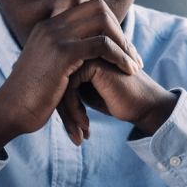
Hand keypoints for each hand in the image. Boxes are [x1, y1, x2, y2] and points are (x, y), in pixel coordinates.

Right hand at [0, 0, 142, 154]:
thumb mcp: (46, 70)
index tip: (122, 48)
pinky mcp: (62, 54)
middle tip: (133, 56)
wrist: (11, 111)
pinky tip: (127, 71)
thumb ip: (61, 58)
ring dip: (124, 44)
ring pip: (103, 24)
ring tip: (133, 66)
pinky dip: (119, 56)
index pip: (88, 8)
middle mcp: (51, 26)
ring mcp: (55, 37)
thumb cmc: (30, 98)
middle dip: (120, 31)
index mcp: (48, 27)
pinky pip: (101, 45)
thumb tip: (78, 59)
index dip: (110, 25)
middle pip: (99, 9)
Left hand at [58, 60, 178, 143]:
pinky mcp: (93, 63)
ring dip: (69, 116)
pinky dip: (75, 110)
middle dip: (63, 114)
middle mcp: (80, 51)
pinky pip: (69, 88)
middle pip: (55, 83)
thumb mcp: (86, 94)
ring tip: (78, 134)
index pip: (55, 80)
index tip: (71, 130)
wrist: (144, 104)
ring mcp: (87, 55)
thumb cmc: (116, 101)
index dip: (61, 108)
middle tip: (74, 136)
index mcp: (77, 55)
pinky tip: (86, 125)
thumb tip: (41, 100)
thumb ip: (67, 87)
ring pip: (60, 87)